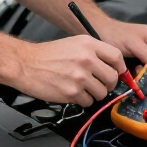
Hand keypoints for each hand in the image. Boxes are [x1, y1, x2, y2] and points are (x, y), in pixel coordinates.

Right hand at [8, 35, 127, 106]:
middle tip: (99, 84)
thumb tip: (113, 66)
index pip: (117, 57)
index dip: (120, 68)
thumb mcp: (74, 44)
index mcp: (88, 44)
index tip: (118, 73)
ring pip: (102, 92)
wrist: (26, 64)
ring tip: (82, 88)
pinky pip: (88, 102)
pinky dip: (83, 100)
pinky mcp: (71, 92)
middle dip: (108, 84)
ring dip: (95, 94)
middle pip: (112, 77)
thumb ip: (94, 52)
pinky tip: (72, 92)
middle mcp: (86, 59)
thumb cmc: (48, 55)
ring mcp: (79, 76)